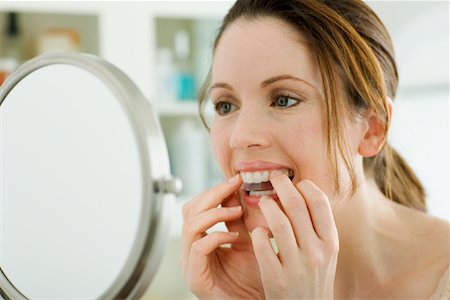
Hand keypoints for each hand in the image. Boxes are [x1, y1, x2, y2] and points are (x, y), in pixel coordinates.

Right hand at [180, 175, 264, 298]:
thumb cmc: (254, 280)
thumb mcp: (248, 240)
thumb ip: (239, 219)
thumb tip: (237, 190)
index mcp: (201, 240)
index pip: (197, 206)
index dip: (215, 190)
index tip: (236, 179)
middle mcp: (191, 250)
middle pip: (189, 210)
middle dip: (213, 194)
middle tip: (234, 185)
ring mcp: (190, 264)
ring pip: (190, 226)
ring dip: (215, 212)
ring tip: (236, 211)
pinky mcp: (195, 278)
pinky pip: (198, 247)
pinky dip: (216, 236)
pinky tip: (234, 236)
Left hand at [251, 172, 338, 298]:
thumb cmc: (313, 277)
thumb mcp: (325, 253)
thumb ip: (317, 227)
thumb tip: (302, 191)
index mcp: (331, 243)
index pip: (320, 203)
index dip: (305, 186)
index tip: (295, 181)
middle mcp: (317, 253)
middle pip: (296, 205)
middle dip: (282, 184)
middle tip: (273, 176)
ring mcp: (297, 266)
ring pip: (278, 222)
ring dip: (267, 206)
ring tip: (263, 202)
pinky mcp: (276, 279)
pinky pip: (262, 245)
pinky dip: (257, 233)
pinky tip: (258, 232)